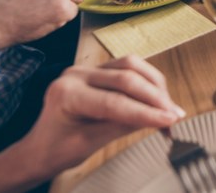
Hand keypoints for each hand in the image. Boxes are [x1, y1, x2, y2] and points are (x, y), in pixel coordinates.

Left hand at [16, 56, 185, 176]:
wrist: (40, 148)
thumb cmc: (56, 150)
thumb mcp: (89, 144)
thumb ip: (122, 126)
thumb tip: (158, 118)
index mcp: (67, 93)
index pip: (115, 102)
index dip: (146, 112)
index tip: (170, 121)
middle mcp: (75, 74)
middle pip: (126, 77)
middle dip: (155, 97)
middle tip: (175, 116)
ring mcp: (86, 69)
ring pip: (130, 65)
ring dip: (154, 85)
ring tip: (169, 107)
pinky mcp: (96, 70)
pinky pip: (127, 67)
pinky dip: (146, 82)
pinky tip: (157, 98)